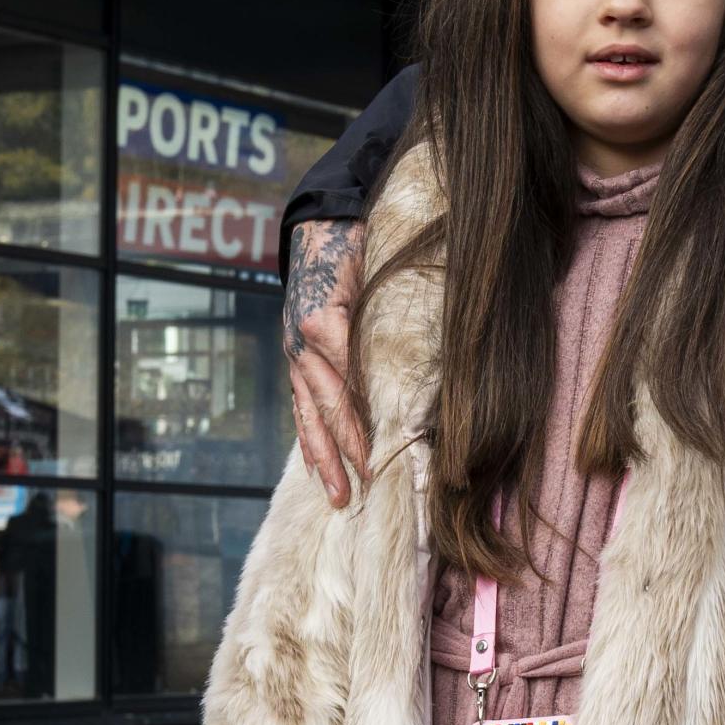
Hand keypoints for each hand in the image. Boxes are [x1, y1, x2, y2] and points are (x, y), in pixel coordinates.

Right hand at [284, 220, 369, 506]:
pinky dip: (310, 440)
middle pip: (327, 402)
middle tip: (369, 482)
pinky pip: (301, 407)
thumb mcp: (380, 270)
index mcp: (324, 318)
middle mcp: (302, 341)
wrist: (321, 228)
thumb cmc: (360, 248)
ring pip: (309, 414)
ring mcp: (295, 354)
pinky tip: (317, 471)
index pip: (346, 375)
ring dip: (325, 458)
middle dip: (348, 446)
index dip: (363, 413)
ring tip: (338, 496)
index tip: (386, 444)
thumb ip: (394, 311)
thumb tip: (429, 357)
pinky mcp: (296, 362)